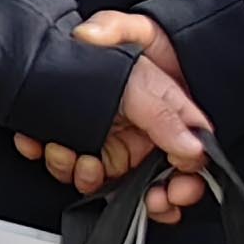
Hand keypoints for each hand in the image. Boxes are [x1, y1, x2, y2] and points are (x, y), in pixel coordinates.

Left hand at [14, 13, 209, 214]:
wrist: (54, 44)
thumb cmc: (110, 52)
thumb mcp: (140, 80)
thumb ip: (166, 115)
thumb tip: (194, 150)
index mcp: (164, 118)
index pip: (186, 158)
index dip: (184, 181)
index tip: (173, 193)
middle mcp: (138, 134)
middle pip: (152, 181)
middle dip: (146, 197)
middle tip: (140, 199)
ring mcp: (107, 141)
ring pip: (107, 180)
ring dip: (90, 177)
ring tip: (78, 158)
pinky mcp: (76, 143)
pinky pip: (72, 168)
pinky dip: (59, 163)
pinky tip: (49, 147)